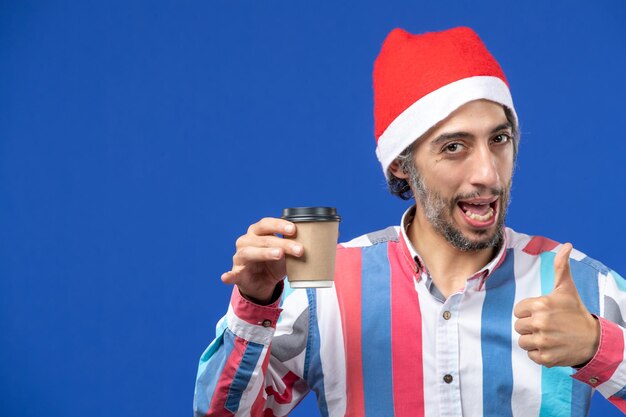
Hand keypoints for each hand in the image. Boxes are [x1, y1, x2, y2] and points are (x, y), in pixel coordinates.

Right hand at [221, 217, 302, 303]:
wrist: (262, 284)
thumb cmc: (274, 263)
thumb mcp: (286, 254)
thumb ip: (294, 246)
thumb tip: (317, 242)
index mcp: (257, 232)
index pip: (266, 224)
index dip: (279, 225)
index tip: (294, 229)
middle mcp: (246, 241)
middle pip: (263, 239)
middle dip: (282, 243)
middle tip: (299, 249)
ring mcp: (240, 257)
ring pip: (250, 252)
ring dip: (265, 253)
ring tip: (279, 255)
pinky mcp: (237, 274)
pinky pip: (232, 274)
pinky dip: (229, 275)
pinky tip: (227, 277)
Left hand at [513, 243, 599, 367]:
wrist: (594, 340)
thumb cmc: (576, 312)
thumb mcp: (567, 289)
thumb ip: (561, 267)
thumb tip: (566, 245)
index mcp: (541, 305)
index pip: (518, 311)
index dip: (529, 312)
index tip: (543, 313)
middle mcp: (540, 323)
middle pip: (518, 326)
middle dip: (530, 326)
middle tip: (547, 325)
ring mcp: (543, 341)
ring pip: (522, 341)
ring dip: (533, 340)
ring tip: (549, 336)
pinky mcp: (546, 358)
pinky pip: (530, 355)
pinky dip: (539, 353)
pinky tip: (552, 346)